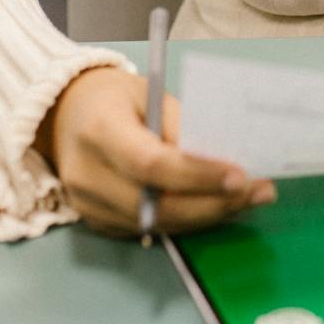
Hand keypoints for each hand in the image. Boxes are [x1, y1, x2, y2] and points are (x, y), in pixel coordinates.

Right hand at [35, 66, 275, 237]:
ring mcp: (88, 205)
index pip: (151, 164)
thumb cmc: (114, 97)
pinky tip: (216, 205)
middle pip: (157, 206)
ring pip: (158, 224)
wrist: (65, 114)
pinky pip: (149, 230)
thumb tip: (221, 158)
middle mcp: (88, 174)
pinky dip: (187, 220)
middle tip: (259, 192)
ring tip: (249, 199)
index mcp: (100, 131)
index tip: (240, 175)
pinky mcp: (96, 222)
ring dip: (208, 215)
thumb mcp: (149, 93)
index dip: (198, 174)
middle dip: (214, 204)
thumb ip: (180, 125)